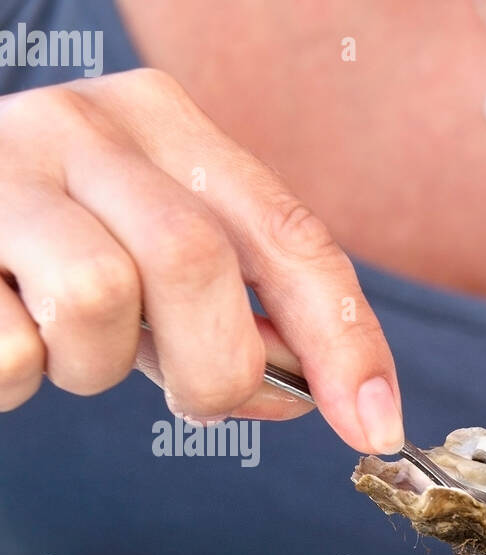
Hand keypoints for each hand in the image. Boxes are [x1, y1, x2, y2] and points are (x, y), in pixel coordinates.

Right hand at [0, 69, 402, 451]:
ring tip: (69, 345)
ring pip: (99, 299)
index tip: (374, 425)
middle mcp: (86, 125)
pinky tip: (8, 332)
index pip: (289, 234)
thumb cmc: (53, 248)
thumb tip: (318, 394)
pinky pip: (12, 347)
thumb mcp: (157, 261)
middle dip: (215, 369)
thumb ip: (235, 313)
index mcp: (167, 127)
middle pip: (197, 263)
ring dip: (98, 368)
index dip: (345, 340)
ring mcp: (2, 166)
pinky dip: (20, 375)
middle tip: (192, 399)